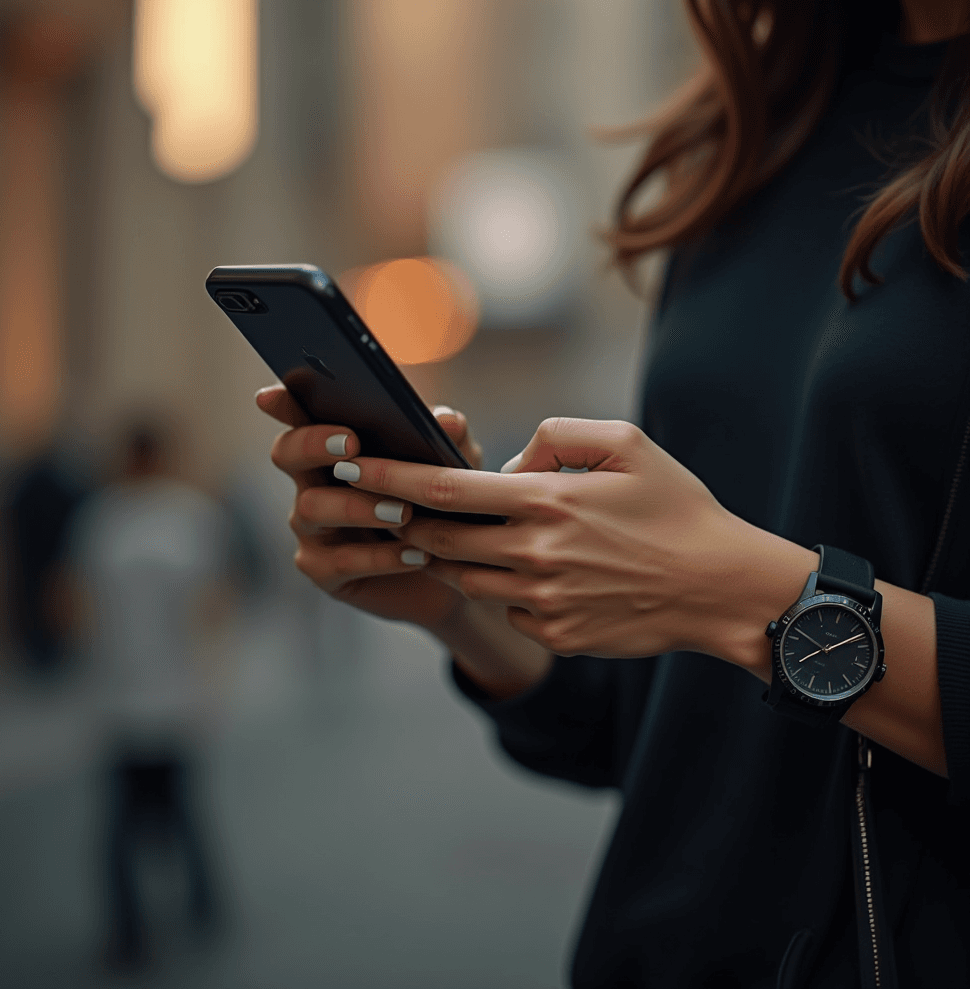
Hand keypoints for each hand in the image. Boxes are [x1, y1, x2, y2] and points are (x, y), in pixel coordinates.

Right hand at [256, 385, 482, 629]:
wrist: (456, 570)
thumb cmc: (443, 503)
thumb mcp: (454, 466)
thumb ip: (448, 439)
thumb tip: (448, 420)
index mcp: (335, 446)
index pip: (299, 415)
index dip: (281, 404)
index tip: (270, 395)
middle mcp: (312, 482)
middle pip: (286, 453)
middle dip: (313, 444)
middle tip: (352, 444)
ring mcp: (313, 528)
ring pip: (311, 508)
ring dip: (357, 505)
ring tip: (403, 510)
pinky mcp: (324, 571)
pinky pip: (340, 561)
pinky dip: (380, 557)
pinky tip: (416, 554)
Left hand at [333, 417, 813, 660]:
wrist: (719, 588)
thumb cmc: (677, 510)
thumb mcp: (627, 445)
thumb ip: (558, 435)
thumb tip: (510, 462)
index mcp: (546, 501)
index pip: (443, 488)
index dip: (389, 476)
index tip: (352, 466)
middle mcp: (533, 554)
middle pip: (437, 538)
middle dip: (407, 519)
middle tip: (393, 502)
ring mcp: (540, 600)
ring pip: (464, 576)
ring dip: (451, 553)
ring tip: (465, 533)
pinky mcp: (553, 634)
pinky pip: (504, 607)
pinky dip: (503, 586)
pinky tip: (534, 572)